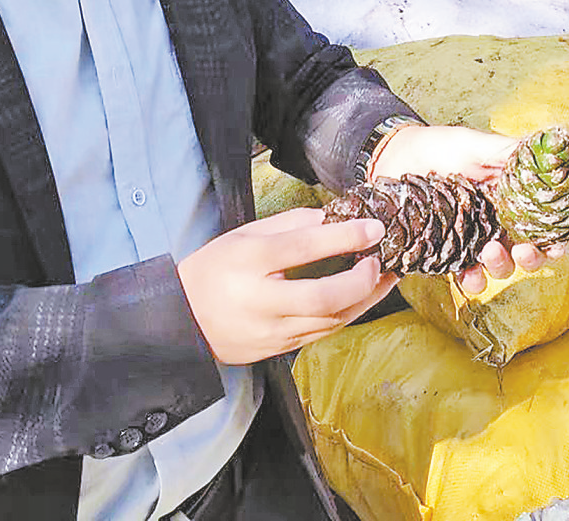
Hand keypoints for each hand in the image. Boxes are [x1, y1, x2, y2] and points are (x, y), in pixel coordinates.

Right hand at [177, 208, 396, 364]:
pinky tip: (364, 297)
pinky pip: (322, 333)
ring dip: (365, 299)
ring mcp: (270, 331)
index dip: (343, 236)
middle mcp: (260, 301)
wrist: (182, 322)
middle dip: (360, 280)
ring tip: (387, 276)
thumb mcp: (242, 235)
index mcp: (247, 262)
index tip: (374, 226)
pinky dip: (348, 314)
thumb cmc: (213, 270)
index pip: (302, 248)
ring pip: (329, 322)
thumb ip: (287, 224)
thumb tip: (330, 217)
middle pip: (322, 298)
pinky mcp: (278, 350)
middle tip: (378, 259)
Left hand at [368, 124, 564, 295]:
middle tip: (522, 250)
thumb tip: (552, 147)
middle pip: (528, 250)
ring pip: (500, 265)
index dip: (556, 237)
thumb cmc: (437, 147)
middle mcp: (497, 221)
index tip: (557, 244)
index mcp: (510, 196)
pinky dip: (471, 279)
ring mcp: (473, 238)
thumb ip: (508, 151)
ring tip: (487, 251)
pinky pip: (465, 273)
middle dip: (532, 258)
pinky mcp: (447, 251)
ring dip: (502, 266)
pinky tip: (468, 275)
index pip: (543, 222)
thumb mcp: (474, 144)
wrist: (392, 157)